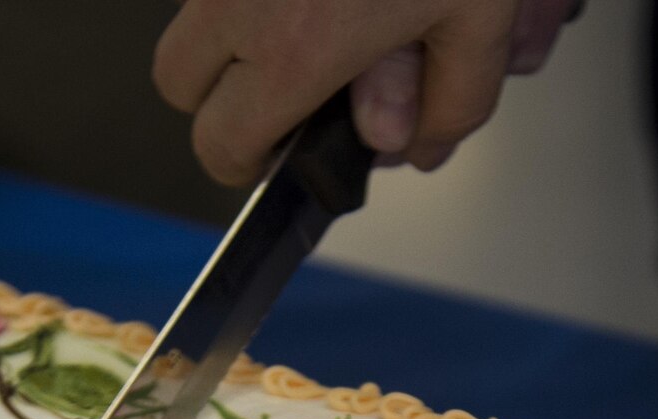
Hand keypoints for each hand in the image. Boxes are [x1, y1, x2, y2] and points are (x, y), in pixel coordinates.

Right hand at [155, 0, 580, 186]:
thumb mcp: (480, 16)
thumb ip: (448, 101)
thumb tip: (415, 145)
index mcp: (295, 48)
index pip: (221, 143)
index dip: (245, 164)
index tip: (271, 156)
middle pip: (176, 83)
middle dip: (220, 98)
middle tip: (279, 92)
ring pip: (190, 11)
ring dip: (232, 27)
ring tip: (309, 11)